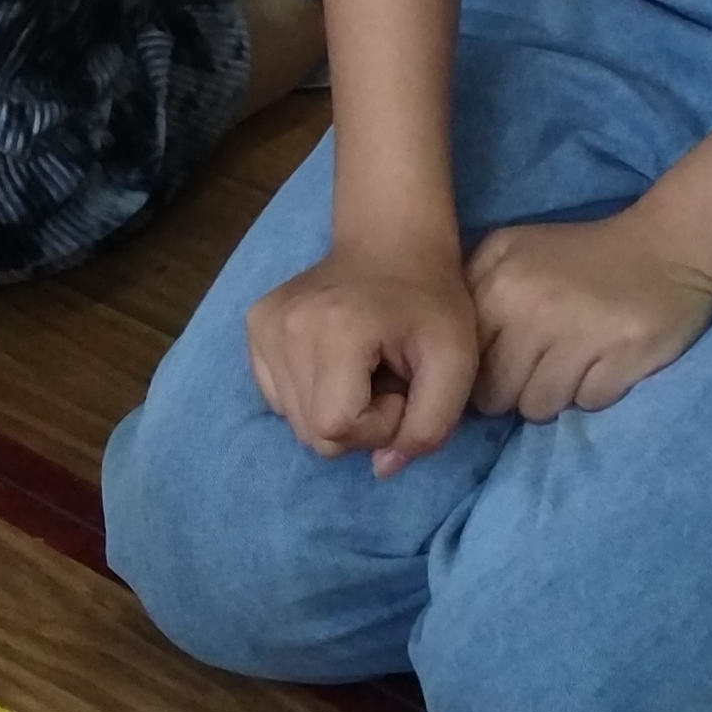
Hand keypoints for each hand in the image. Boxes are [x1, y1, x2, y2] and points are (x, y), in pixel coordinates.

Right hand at [246, 238, 481, 474]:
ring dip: (335, 411)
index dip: (378, 426)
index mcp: (334, 332)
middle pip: (312, 432)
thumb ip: (429, 428)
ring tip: (363, 371)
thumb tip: (381, 468)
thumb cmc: (432, 302)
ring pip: (293, 420)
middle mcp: (284, 327)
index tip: (404, 391)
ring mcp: (262, 325)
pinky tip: (336, 364)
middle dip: (357, 425)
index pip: (337, 428)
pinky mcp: (254, 326)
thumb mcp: (456, 365)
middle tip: (386, 383)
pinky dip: (309, 395)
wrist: (391, 243)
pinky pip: (277, 397)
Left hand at [464, 214, 711, 423]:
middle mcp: (532, 311)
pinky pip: (586, 405)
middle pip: (496, 396)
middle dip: (513, 392)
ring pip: (538, 408)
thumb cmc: (579, 255)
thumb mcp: (510, 251)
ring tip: (572, 364)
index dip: (478, 374)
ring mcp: (580, 336)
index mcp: (498, 285)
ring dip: (553, 396)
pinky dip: (592, 393)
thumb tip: (440, 350)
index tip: (500, 366)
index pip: (463, 364)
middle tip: (540, 368)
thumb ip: (470, 290)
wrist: (667, 248)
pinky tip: (602, 364)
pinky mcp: (623, 359)